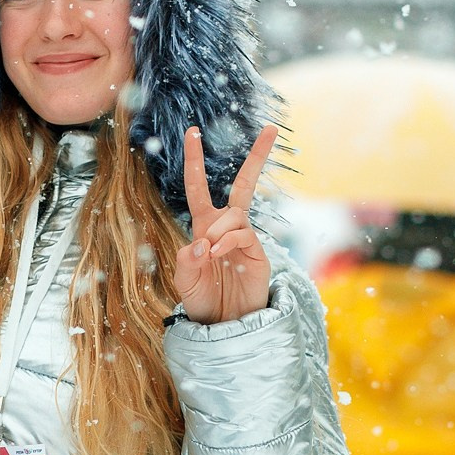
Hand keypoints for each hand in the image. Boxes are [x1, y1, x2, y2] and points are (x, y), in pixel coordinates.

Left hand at [174, 124, 277, 324]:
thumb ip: (187, 260)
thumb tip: (203, 242)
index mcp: (204, 227)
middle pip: (244, 184)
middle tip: (271, 129)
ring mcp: (245, 238)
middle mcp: (227, 227)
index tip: (192, 132)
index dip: (195, 161)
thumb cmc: (203, 300)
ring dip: (219, 229)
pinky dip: (227, 240)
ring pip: (235, 213)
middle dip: (257, 157)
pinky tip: (219, 255)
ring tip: (211, 255)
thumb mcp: (183, 280)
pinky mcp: (258, 253)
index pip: (198, 187)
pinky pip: (243, 234)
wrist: (224, 324)